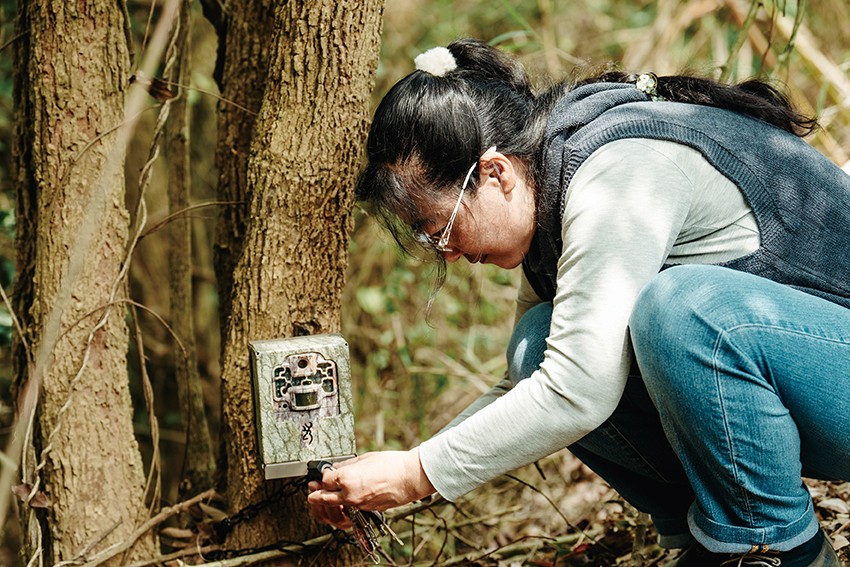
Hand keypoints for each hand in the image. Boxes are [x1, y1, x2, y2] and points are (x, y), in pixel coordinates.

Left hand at [307, 448, 434, 525]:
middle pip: (323, 498)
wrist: (409, 478)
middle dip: (315, 494)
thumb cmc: (392, 465)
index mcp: (347, 478)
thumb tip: (337, 468)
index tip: (323, 474)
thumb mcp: (365, 458)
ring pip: (336, 507)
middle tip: (311, 490)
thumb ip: (347, 465)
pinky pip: (350, 509)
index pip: (324, 481)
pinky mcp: (367, 511)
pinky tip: (345, 498)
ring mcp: (358, 505)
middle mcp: (349, 494)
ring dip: (328, 504)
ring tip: (324, 498)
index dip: (322, 476)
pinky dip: (344, 506)